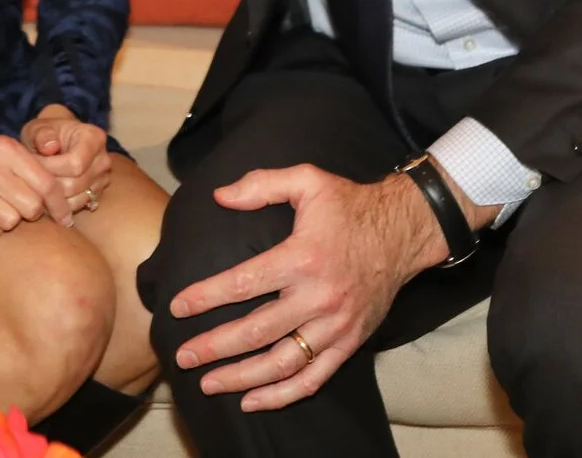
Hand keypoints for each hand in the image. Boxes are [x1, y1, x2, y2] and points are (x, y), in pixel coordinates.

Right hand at [0, 123, 76, 240]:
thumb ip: (26, 166)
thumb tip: (58, 195)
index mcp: (7, 150)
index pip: (47, 184)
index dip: (60, 205)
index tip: (65, 218)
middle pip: (32, 207)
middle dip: (31, 213)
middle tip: (19, 207)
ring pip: (10, 222)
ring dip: (7, 221)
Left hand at [21, 102, 110, 204]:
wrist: (57, 141)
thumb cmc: (46, 134)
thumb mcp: (39, 128)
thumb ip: (42, 135)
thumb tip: (49, 148)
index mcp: (93, 138)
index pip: (74, 164)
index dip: (50, 168)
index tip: (32, 165)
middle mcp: (103, 160)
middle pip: (75, 185)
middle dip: (48, 184)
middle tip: (30, 178)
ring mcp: (102, 179)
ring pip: (75, 200)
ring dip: (52, 198)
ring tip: (37, 186)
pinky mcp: (96, 194)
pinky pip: (76, 207)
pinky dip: (59, 205)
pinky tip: (46, 194)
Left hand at [164, 167, 441, 412]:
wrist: (404, 231)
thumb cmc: (350, 205)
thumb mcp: (308, 180)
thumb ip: (262, 184)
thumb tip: (220, 197)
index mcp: (303, 257)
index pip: (244, 283)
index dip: (206, 297)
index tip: (177, 307)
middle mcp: (319, 297)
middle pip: (256, 331)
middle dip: (214, 347)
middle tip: (182, 356)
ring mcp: (336, 325)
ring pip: (282, 363)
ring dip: (242, 378)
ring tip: (208, 383)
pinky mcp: (349, 342)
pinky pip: (313, 378)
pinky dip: (282, 395)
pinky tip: (253, 401)